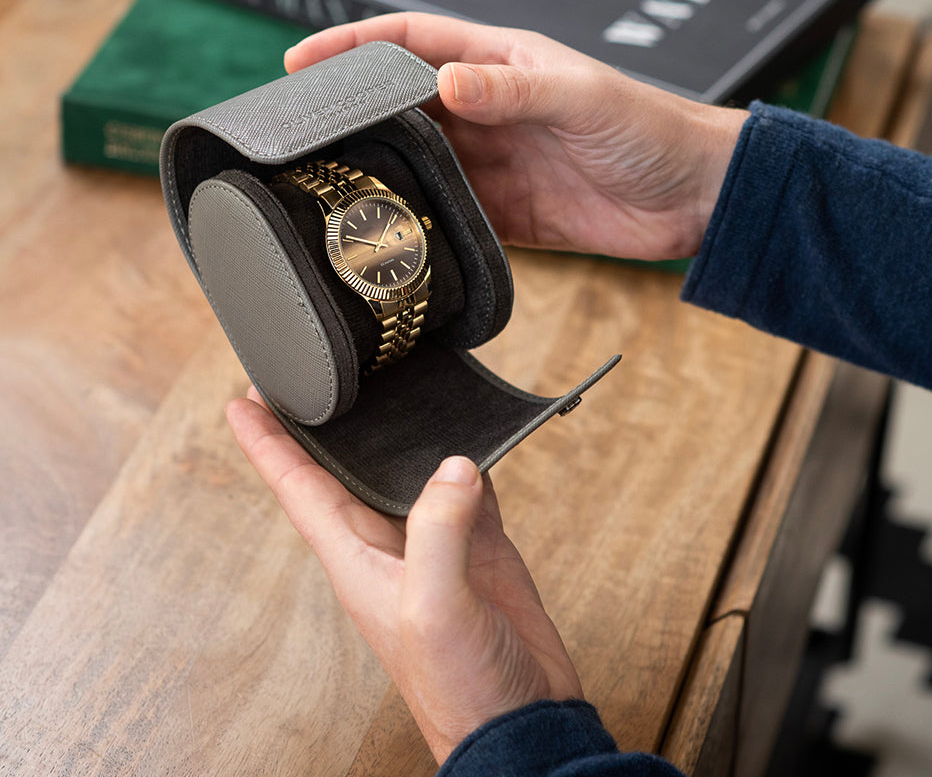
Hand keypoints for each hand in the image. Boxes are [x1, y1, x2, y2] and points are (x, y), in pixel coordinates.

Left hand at [226, 389, 582, 764]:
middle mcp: (387, 545)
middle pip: (345, 469)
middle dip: (326, 423)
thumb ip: (438, 530)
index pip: (298, 488)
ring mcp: (434, 544)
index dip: (267, 442)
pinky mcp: (478, 547)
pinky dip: (467, 456)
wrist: (519, 723)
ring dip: (397, 433)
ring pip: (406, 471)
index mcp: (356, 559)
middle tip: (315, 375)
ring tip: (388, 387)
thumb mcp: (434, 607)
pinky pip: (466, 487)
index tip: (245, 399)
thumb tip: (455, 464)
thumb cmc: (460, 688)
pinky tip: (470, 433)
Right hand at [286, 12, 747, 259]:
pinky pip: (450, 216)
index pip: (410, 44)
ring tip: (329, 190)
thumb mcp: (581, 96)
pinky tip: (391, 233)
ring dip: (381, 174)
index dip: (353, 46)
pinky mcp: (506, 214)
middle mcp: (486, 111)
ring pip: (419, 165)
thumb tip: (444, 84)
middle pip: (401, 108)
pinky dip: (421, 223)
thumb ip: (512, 89)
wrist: (694, 195)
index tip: (301, 62)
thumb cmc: (649, 127)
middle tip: (298, 137)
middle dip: (351, 116)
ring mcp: (493, 164)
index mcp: (498, 64)